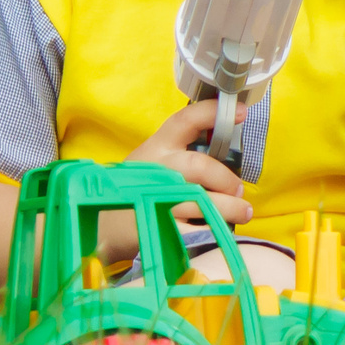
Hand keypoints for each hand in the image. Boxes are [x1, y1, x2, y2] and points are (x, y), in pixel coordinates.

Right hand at [120, 102, 252, 259]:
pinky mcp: (156, 229)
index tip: (241, 112)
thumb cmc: (133, 193)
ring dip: (230, 208)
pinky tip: (221, 232)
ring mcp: (154, 200)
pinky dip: (213, 231)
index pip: (184, 120)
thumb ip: (179, 154)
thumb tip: (223, 148)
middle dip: (226, 178)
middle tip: (239, 189)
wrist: (101, 229)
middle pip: (199, 166)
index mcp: (156, 148)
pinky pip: (194, 230)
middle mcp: (155, 170)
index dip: (212, 113)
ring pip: (201, 201)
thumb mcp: (149, 165)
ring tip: (243, 212)